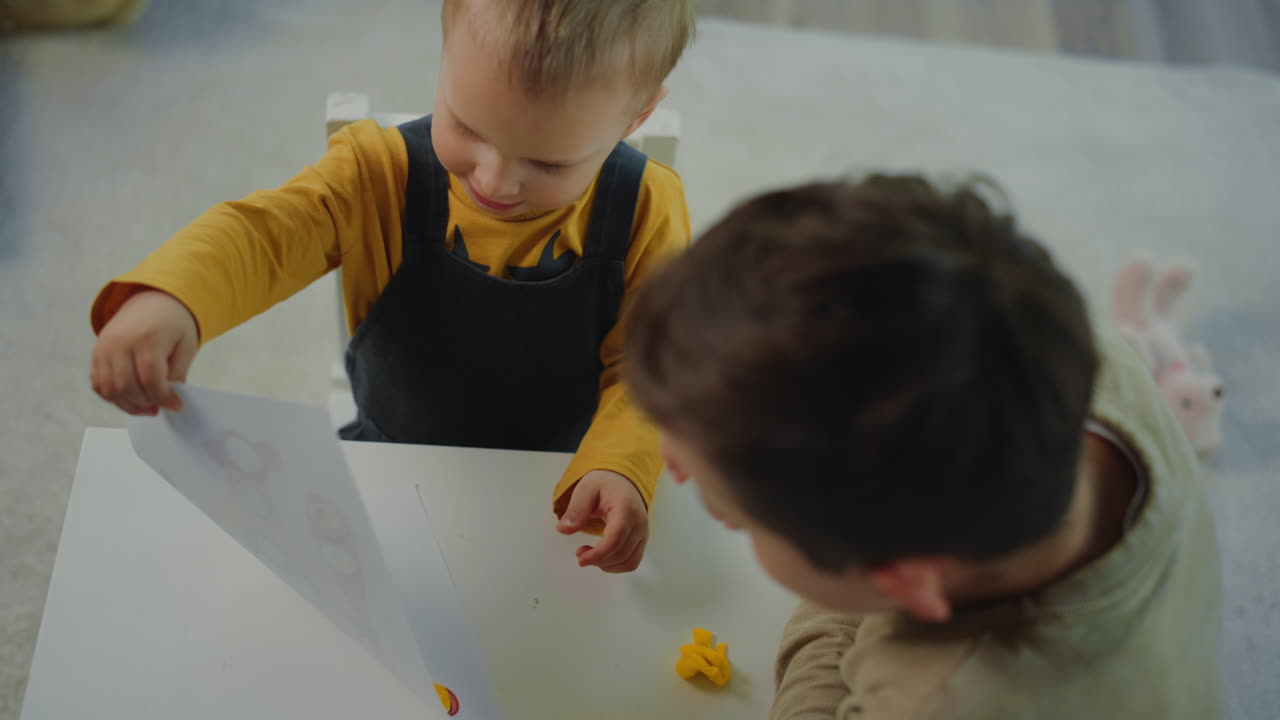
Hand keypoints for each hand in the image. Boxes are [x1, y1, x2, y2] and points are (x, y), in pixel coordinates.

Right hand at [90, 288, 199, 414]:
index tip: (177, 406)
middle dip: (146, 403)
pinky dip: (113, 397)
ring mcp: (104, 348)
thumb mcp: (186, 344)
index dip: (163, 398)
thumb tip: (168, 399)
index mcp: (147, 337)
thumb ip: (177, 373)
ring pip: (109, 389)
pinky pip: (99, 384)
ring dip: (129, 404)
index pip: (150, 378)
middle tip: (161, 406)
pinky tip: (132, 398)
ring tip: (148, 406)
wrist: (152, 300)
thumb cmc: (174, 323)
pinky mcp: (96, 353)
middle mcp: (120, 342)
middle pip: (126, 386)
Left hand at [556, 469, 648, 572]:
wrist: (622, 481)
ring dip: (606, 565)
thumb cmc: (605, 484)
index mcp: (626, 508)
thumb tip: (563, 529)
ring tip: (589, 555)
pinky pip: (632, 562)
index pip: (616, 538)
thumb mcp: (585, 489)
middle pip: (621, 553)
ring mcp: (643, 533)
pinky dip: (615, 565)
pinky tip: (601, 558)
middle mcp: (639, 523)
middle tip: (580, 553)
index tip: (581, 559)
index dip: (598, 553)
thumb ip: (576, 510)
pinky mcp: (641, 540)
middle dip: (598, 559)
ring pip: (629, 562)